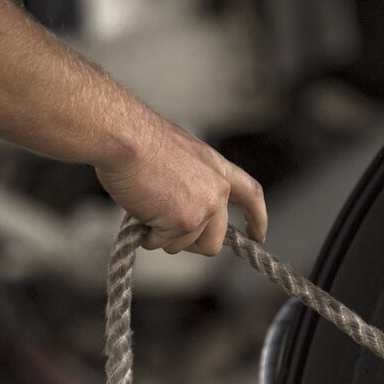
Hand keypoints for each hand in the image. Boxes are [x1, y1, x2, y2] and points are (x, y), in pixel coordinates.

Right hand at [94, 110, 267, 256]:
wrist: (126, 138)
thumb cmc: (140, 141)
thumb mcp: (180, 156)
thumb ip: (192, 182)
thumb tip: (180, 210)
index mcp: (218, 169)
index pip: (250, 195)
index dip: (256, 218)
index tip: (257, 236)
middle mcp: (217, 191)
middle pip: (214, 241)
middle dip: (190, 243)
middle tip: (165, 231)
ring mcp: (203, 210)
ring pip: (184, 246)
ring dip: (161, 235)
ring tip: (145, 206)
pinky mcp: (184, 223)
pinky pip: (161, 244)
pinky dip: (146, 235)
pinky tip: (138, 212)